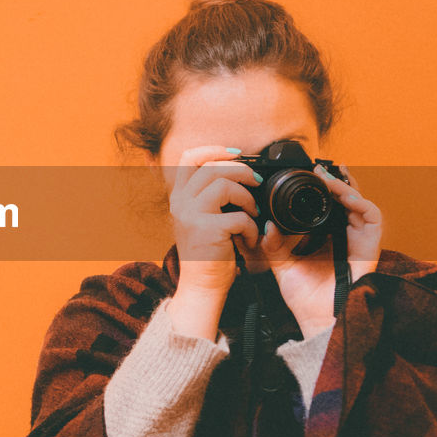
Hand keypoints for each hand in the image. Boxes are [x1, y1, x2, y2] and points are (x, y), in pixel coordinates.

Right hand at [164, 145, 261, 339]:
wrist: (201, 287)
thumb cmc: (208, 254)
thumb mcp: (201, 219)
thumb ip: (210, 196)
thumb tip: (237, 172)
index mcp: (179, 197)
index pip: (188, 158)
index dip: (214, 149)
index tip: (237, 154)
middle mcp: (180, 203)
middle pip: (211, 167)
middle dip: (241, 171)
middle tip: (257, 183)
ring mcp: (191, 215)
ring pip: (223, 185)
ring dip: (247, 198)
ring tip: (253, 214)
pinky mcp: (206, 230)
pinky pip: (238, 215)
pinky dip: (251, 227)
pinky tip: (249, 240)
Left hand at [259, 164, 382, 337]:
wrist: (318, 321)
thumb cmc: (305, 298)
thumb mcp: (282, 265)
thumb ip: (272, 244)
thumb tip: (265, 224)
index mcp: (326, 237)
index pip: (328, 205)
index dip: (322, 188)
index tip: (306, 174)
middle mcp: (345, 235)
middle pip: (346, 199)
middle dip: (334, 181)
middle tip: (317, 168)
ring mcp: (359, 240)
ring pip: (359, 202)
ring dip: (345, 187)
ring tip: (327, 178)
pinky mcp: (371, 246)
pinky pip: (372, 217)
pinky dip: (360, 202)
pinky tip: (344, 197)